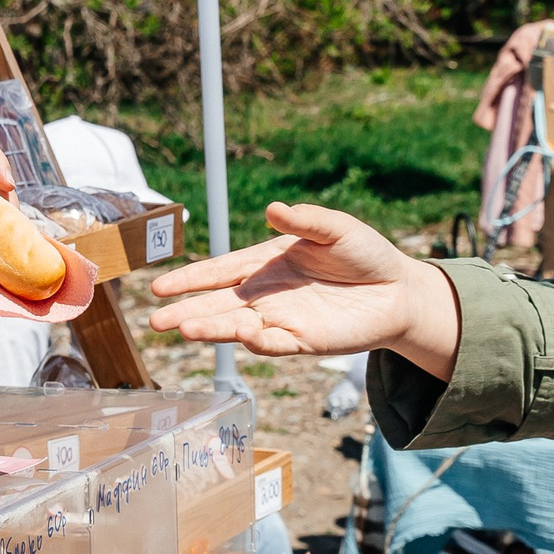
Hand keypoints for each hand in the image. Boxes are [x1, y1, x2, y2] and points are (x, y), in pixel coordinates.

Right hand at [147, 202, 461, 377]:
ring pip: (237, 327)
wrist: (398, 290)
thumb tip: (272, 209)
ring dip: (212, 330)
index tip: (158, 287)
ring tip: (184, 330)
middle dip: (186, 312)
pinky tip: (242, 336)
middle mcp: (265, 294)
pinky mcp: (302, 341)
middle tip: (155, 321)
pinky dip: (256, 342)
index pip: (220, 271)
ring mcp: (281, 319)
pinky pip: (273, 344)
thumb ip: (306, 220)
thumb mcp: (336, 229)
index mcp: (265, 262)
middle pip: (218, 305)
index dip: (190, 278)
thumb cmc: (365, 254)